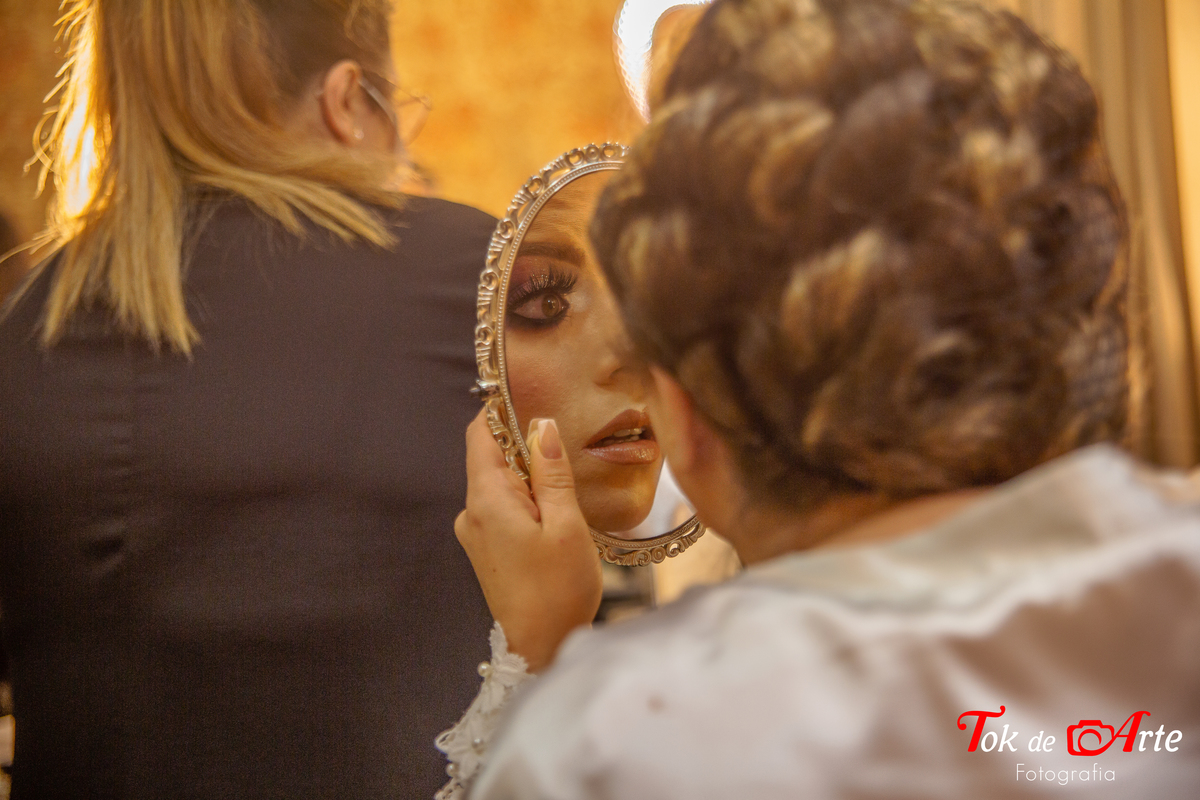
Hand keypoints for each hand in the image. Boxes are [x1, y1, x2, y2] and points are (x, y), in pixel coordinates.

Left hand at [455, 410, 602, 671]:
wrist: (540, 647)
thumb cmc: (557, 590)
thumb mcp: (566, 524)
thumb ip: (551, 472)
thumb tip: (542, 426)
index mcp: (486, 500)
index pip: (479, 435)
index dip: (501, 411)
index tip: (531, 396)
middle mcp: (472, 512)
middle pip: (491, 457)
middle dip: (525, 444)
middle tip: (565, 439)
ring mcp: (476, 532)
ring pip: (500, 483)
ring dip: (530, 475)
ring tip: (567, 482)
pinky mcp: (487, 548)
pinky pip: (503, 507)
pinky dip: (527, 499)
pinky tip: (556, 512)